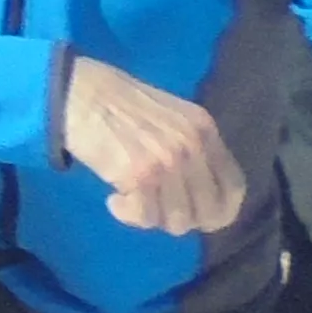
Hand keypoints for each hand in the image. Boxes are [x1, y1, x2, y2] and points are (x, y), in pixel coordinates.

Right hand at [54, 56, 245, 237]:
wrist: (77, 92)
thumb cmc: (117, 103)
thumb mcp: (170, 118)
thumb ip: (191, 149)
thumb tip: (199, 194)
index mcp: (204, 130)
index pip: (234, 188)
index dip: (220, 211)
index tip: (198, 217)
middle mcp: (192, 146)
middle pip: (207, 211)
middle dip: (182, 220)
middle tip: (156, 209)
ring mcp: (168, 161)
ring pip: (177, 219)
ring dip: (152, 217)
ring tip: (131, 201)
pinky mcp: (140, 175)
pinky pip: (145, 216)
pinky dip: (127, 214)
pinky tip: (114, 200)